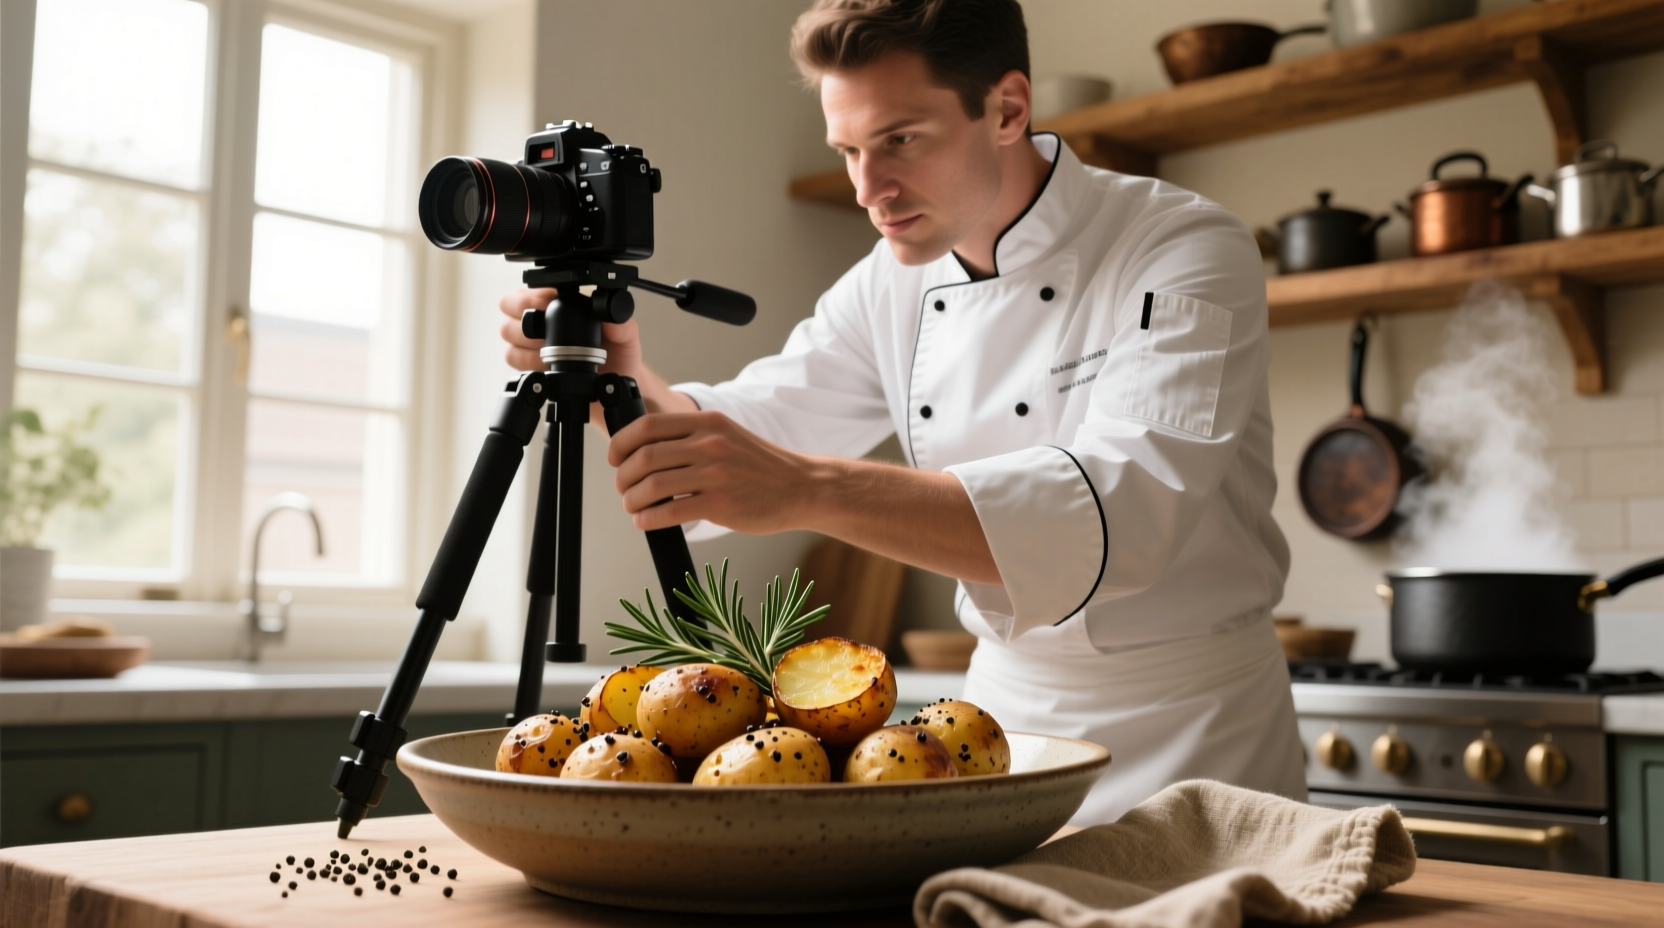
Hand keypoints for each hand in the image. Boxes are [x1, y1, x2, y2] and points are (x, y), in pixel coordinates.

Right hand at [497, 287, 641, 378]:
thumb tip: (610, 316)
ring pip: (506, 331)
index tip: (545, 304)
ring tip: (548, 351)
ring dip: (525, 341)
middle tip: (543, 328)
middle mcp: (542, 316)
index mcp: (562, 301)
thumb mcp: (627, 337)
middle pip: (508, 305)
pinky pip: (510, 357)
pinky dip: (526, 361)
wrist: (612, 385)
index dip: (533, 296)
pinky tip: (545, 365)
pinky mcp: (527, 361)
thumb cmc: (618, 356)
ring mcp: (531, 339)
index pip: (531, 287)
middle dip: (522, 316)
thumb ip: (622, 325)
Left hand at [608, 411, 817, 533]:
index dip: (621, 443)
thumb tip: (645, 452)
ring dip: (632, 499)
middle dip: (623, 476)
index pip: (647, 426)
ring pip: (653, 485)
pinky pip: (670, 512)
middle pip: (644, 457)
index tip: (615, 459)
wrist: (801, 487)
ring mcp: (716, 474)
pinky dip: (649, 519)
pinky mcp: (721, 504)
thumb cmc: (761, 467)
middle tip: (623, 488)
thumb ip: (692, 437)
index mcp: (707, 422)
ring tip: (633, 507)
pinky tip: (646, 522)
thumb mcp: (727, 436)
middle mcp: (710, 444)